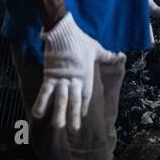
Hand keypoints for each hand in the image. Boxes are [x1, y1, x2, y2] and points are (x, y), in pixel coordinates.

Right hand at [36, 13, 124, 130]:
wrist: (64, 31)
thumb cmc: (80, 39)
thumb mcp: (97, 49)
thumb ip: (108, 56)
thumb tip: (121, 55)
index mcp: (87, 76)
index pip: (86, 95)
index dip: (83, 106)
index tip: (82, 116)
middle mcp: (76, 80)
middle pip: (75, 101)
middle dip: (74, 115)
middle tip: (73, 129)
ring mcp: (63, 79)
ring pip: (61, 99)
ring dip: (59, 113)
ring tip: (57, 126)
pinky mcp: (51, 75)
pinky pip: (45, 91)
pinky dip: (41, 102)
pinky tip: (38, 114)